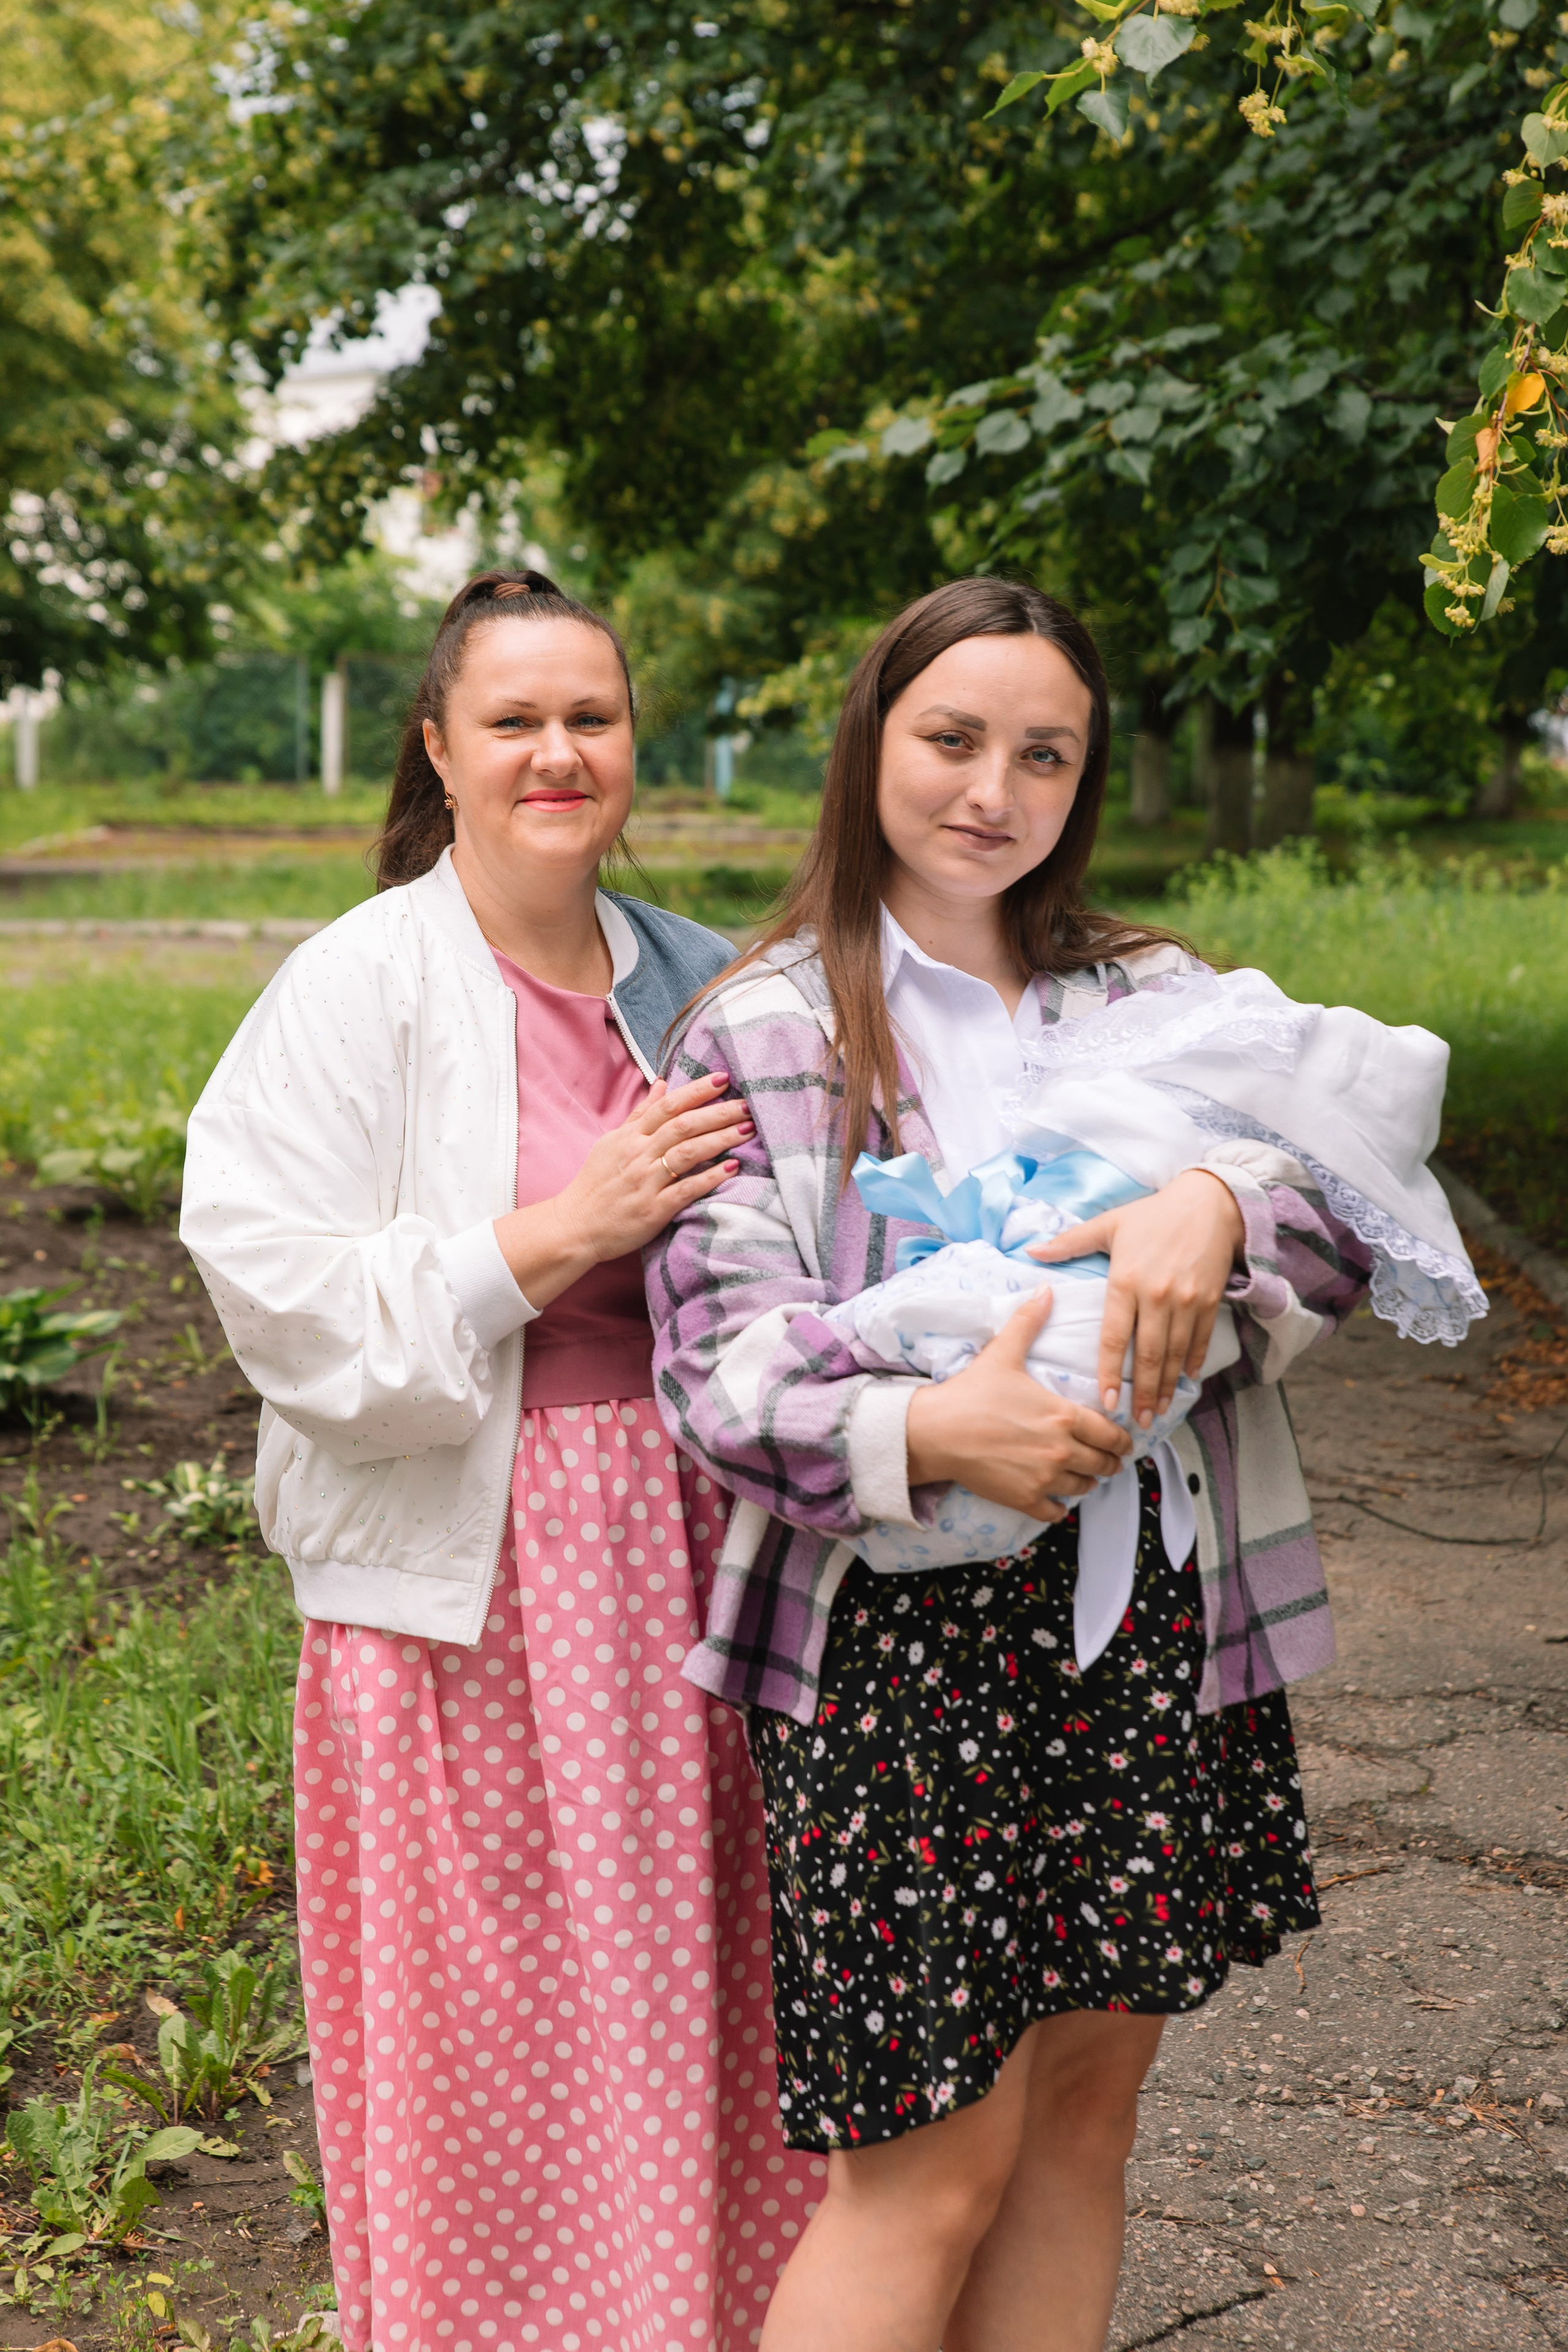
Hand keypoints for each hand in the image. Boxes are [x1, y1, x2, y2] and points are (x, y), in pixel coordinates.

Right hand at [493, 1071, 751, 1307]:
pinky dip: (710, 1177)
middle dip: (719, 1112)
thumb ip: (640, 1115)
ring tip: (747, 1129)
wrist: (575, 1226)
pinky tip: (732, 1168)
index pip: (668, 1106)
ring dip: (720, 1138)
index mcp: (630, 1136)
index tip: (723, 1079)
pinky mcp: (653, 1209)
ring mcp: (646, 1182)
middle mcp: (639, 1154)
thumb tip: (662, 1084)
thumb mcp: (613, 1142)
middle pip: (684, 1125)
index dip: (697, 1090)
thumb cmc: (596, 1184)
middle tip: (748, 1104)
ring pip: (688, 1152)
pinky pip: (686, 1189)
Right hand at [904, 1284, 1130, 1521]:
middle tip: (1107, 1461)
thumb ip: (1029, 1321)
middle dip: (1109, 1463)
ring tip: (1083, 1476)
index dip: (1121, 1439)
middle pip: (1104, 1464)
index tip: (1121, 1441)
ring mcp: (1044, 1477)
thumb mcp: (1003, 1353)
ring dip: (1087, 1482)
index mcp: (1063, 1415)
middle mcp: (1061, 1449)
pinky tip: (1055, 1497)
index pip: (1111, 1434)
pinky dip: (1059, 1506)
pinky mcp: (1025, 1499)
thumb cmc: (972, 1392)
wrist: (937, 1431)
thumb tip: (1046, 1289)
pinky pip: (1057, 1512)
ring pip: (1084, 1488)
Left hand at [1028, 1167, 1244, 1427]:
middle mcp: (1157, 1295)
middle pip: (1147, 1354)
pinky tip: (1186, 1380)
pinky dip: (1193, 1362)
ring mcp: (1187, 1300)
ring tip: (1158, 1412)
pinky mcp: (1210, 1300)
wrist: (1209, 1202)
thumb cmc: (1153, 1214)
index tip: (1105, 1402)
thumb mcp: (1108, 1224)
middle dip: (1142, 1393)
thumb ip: (1069, 1242)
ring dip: (1166, 1386)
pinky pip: (1200, 1339)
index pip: (1114, 1337)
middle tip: (1137, 1422)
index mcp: (1126, 1280)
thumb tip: (1031, 1253)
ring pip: (1174, 1353)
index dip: (1110, 1372)